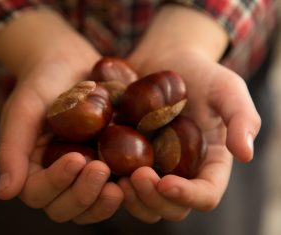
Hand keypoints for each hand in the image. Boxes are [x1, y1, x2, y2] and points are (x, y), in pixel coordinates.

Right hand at [0, 9, 123, 223]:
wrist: (69, 64)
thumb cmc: (41, 83)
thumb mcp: (23, 110)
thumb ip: (12, 150)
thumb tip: (4, 193)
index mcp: (33, 169)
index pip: (38, 192)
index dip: (56, 182)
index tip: (76, 159)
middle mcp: (59, 178)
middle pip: (66, 208)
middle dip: (83, 195)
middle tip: (101, 170)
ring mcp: (84, 174)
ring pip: (91, 206)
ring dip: (104, 202)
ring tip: (122, 183)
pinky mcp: (108, 165)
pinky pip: (115, 187)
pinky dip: (126, 189)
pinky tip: (139, 176)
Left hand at [117, 50, 259, 222]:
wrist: (165, 59)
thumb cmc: (200, 72)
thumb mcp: (227, 88)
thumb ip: (242, 118)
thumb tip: (246, 154)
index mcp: (208, 163)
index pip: (205, 195)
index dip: (188, 196)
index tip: (165, 182)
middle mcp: (181, 171)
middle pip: (171, 207)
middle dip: (154, 199)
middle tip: (136, 176)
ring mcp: (155, 167)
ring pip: (144, 202)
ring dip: (131, 199)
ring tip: (117, 178)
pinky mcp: (130, 158)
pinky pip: (121, 182)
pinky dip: (111, 183)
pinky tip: (99, 166)